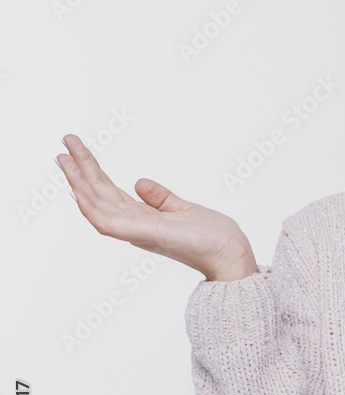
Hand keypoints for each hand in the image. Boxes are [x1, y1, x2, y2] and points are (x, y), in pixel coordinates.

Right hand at [57, 134, 257, 280]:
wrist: (230, 253)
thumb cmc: (212, 238)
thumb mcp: (183, 210)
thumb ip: (160, 198)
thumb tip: (140, 182)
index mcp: (143, 219)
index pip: (110, 192)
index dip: (93, 171)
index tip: (79, 149)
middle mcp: (135, 225)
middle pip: (99, 194)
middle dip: (80, 169)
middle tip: (65, 141)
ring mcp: (137, 231)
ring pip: (97, 205)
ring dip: (78, 182)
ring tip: (63, 158)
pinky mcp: (145, 234)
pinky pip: (109, 223)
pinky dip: (91, 208)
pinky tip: (77, 190)